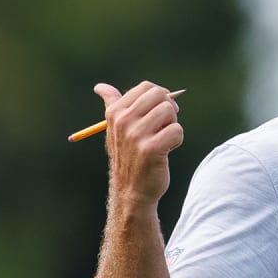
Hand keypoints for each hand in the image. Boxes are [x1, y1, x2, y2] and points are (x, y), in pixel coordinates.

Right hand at [94, 81, 183, 209]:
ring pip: (169, 111)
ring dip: (172, 125)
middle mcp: (123, 121)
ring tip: (163, 139)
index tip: (159, 112)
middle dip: (169, 108)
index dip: (160, 97)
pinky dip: (177, 140)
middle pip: (159, 95)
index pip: (146, 87)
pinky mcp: (151, 148)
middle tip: (165, 125)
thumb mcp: (115, 129)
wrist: (132, 190)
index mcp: (115, 112)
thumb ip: (112, 105)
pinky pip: (177, 130)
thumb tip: (100, 87)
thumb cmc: (128, 156)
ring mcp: (136, 135)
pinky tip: (167, 151)